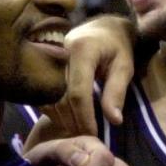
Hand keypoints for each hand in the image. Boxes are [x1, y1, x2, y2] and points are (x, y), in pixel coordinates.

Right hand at [50, 15, 136, 137]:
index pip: (78, 92)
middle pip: (61, 98)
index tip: (93, 134)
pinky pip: (43, 95)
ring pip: (49, 98)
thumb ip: (116, 92)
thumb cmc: (116, 46)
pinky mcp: (42, 67)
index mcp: (81, 50)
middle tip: (85, 138)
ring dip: (62, 119)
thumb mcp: (124, 66)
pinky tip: (66, 120)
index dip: (85, 117)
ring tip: (77, 132)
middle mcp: (58, 54)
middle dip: (73, 122)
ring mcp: (46, 60)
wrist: (100, 27)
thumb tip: (114, 121)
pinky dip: (53, 111)